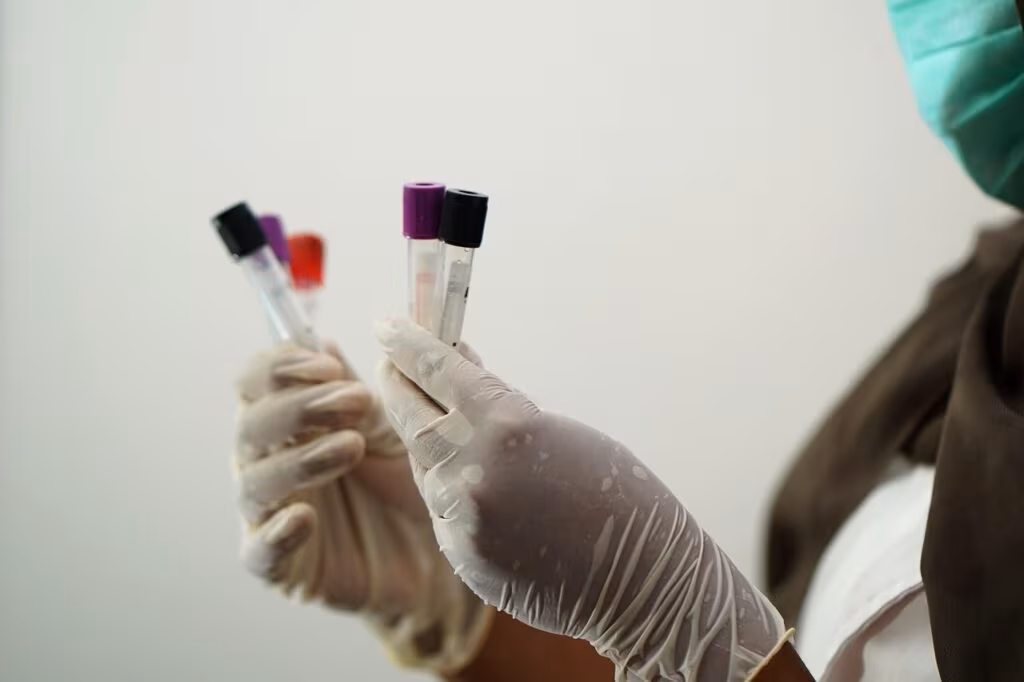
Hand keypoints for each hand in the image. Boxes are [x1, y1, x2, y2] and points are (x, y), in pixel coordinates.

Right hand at [234, 342, 491, 671]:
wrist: (443, 551)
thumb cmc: (410, 479)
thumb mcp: (394, 422)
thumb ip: (360, 384)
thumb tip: (323, 342)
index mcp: (291, 418)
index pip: (255, 381)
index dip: (282, 367)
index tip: (330, 366)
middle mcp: (271, 461)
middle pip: (250, 424)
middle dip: (299, 407)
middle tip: (354, 401)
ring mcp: (272, 513)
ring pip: (253, 482)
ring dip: (299, 459)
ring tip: (353, 448)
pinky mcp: (284, 565)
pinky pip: (258, 553)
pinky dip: (275, 534)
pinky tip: (305, 518)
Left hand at [375, 318, 788, 681]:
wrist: (640, 582)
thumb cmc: (617, 496)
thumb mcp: (559, 435)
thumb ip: (501, 409)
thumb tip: (459, 374)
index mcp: (509, 425)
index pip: (438, 370)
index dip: (408, 345)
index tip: (388, 326)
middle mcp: (475, 468)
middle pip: (411, 415)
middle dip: (396, 385)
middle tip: (387, 365)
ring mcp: (463, 516)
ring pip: (424, 464)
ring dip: (426, 440)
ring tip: (437, 420)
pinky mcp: (460, 554)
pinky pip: (441, 509)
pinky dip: (448, 489)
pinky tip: (471, 482)